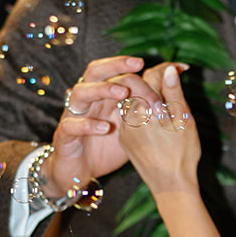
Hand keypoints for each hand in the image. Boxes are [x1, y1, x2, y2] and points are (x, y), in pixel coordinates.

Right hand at [44, 54, 146, 199]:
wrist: (78, 172)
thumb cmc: (106, 146)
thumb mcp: (130, 126)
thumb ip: (146, 107)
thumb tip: (170, 90)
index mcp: (103, 96)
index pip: (113, 70)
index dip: (131, 64)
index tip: (153, 64)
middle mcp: (88, 101)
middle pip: (95, 72)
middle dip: (115, 65)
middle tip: (138, 65)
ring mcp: (73, 116)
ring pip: (79, 93)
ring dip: (101, 89)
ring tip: (122, 92)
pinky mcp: (65, 137)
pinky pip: (71, 125)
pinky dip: (87, 124)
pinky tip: (105, 127)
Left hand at [117, 63, 200, 194]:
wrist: (170, 184)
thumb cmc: (182, 153)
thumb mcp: (183, 119)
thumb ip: (173, 92)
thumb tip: (169, 69)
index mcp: (145, 107)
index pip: (149, 76)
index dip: (166, 69)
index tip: (181, 69)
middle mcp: (130, 115)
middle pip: (137, 86)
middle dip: (155, 82)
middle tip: (174, 82)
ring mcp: (125, 128)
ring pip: (134, 101)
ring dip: (148, 97)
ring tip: (167, 103)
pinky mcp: (124, 139)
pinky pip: (131, 117)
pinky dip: (144, 113)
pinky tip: (158, 121)